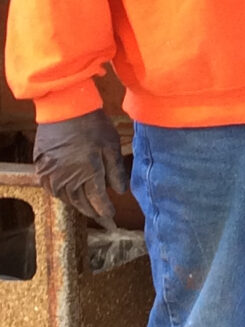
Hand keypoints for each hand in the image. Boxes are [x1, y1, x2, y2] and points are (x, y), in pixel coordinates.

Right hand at [33, 109, 127, 228]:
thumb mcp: (111, 146)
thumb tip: (120, 192)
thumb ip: (115, 171)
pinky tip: (68, 195)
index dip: (105, 211)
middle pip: (80, 203)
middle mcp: (67, 178)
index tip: (112, 218)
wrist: (64, 108)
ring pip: (65, 197)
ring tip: (87, 208)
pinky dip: (62, 194)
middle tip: (101, 219)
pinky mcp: (42, 166)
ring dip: (77, 205)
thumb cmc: (91, 124)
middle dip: (92, 212)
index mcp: (88, 173)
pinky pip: (51, 188)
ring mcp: (52, 173)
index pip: (98, 201)